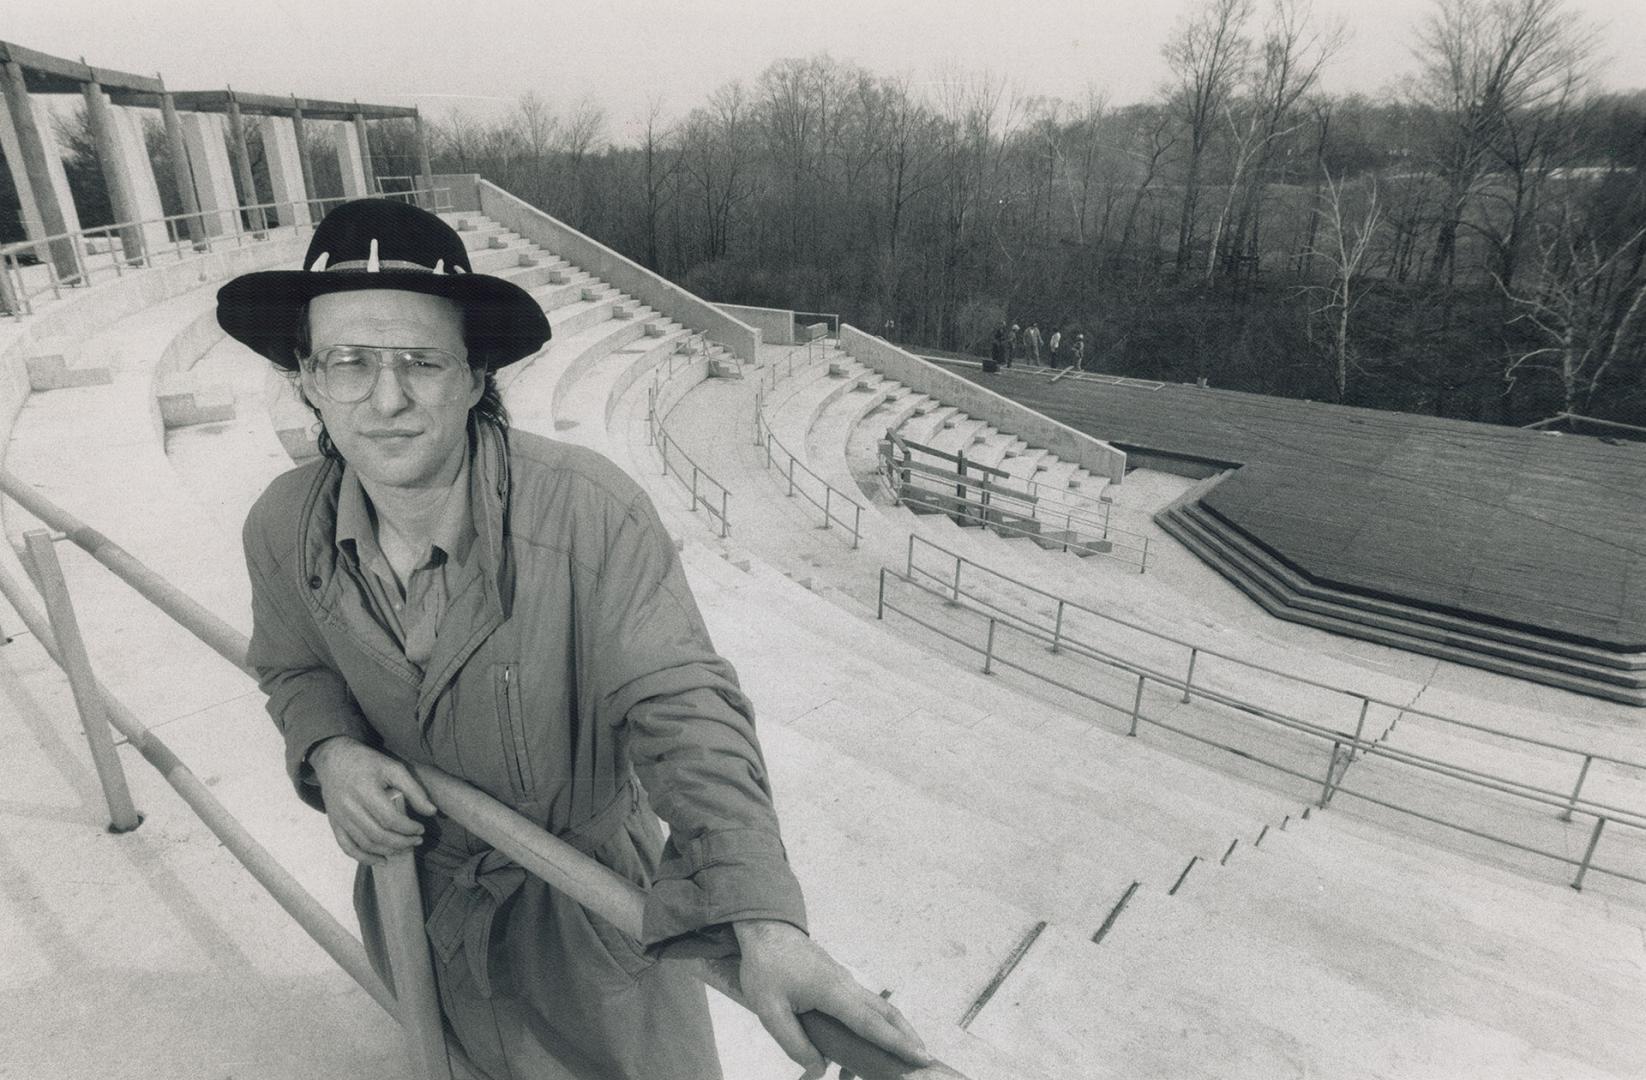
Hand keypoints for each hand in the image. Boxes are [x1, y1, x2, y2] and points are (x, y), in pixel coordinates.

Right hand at [308, 736, 436, 864]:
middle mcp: (350, 807)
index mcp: (365, 791)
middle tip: (417, 841)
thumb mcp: (393, 768)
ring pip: (365, 843)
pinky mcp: (334, 823)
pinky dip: (363, 858)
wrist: (334, 758)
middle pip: (378, 835)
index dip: (408, 828)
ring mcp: (340, 817)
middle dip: (401, 842)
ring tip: (404, 849)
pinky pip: (347, 847)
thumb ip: (414, 789)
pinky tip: (380, 860)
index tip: (421, 829)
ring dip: (387, 851)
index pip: (390, 819)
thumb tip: (432, 812)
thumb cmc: (367, 762)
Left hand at [734, 919, 932, 1079]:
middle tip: (923, 1058)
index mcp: (832, 991)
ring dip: (891, 1032)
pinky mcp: (838, 981)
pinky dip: (872, 1025)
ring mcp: (844, 981)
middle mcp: (846, 985)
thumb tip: (819, 1071)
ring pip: (876, 1009)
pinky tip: (860, 1044)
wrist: (766, 931)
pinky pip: (861, 1006)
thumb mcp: (770, 1010)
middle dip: (907, 1037)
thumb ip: (794, 1043)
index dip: (896, 1043)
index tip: (920, 1056)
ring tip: (895, 1058)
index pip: (871, 1023)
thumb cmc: (765, 967)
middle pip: (886, 1013)